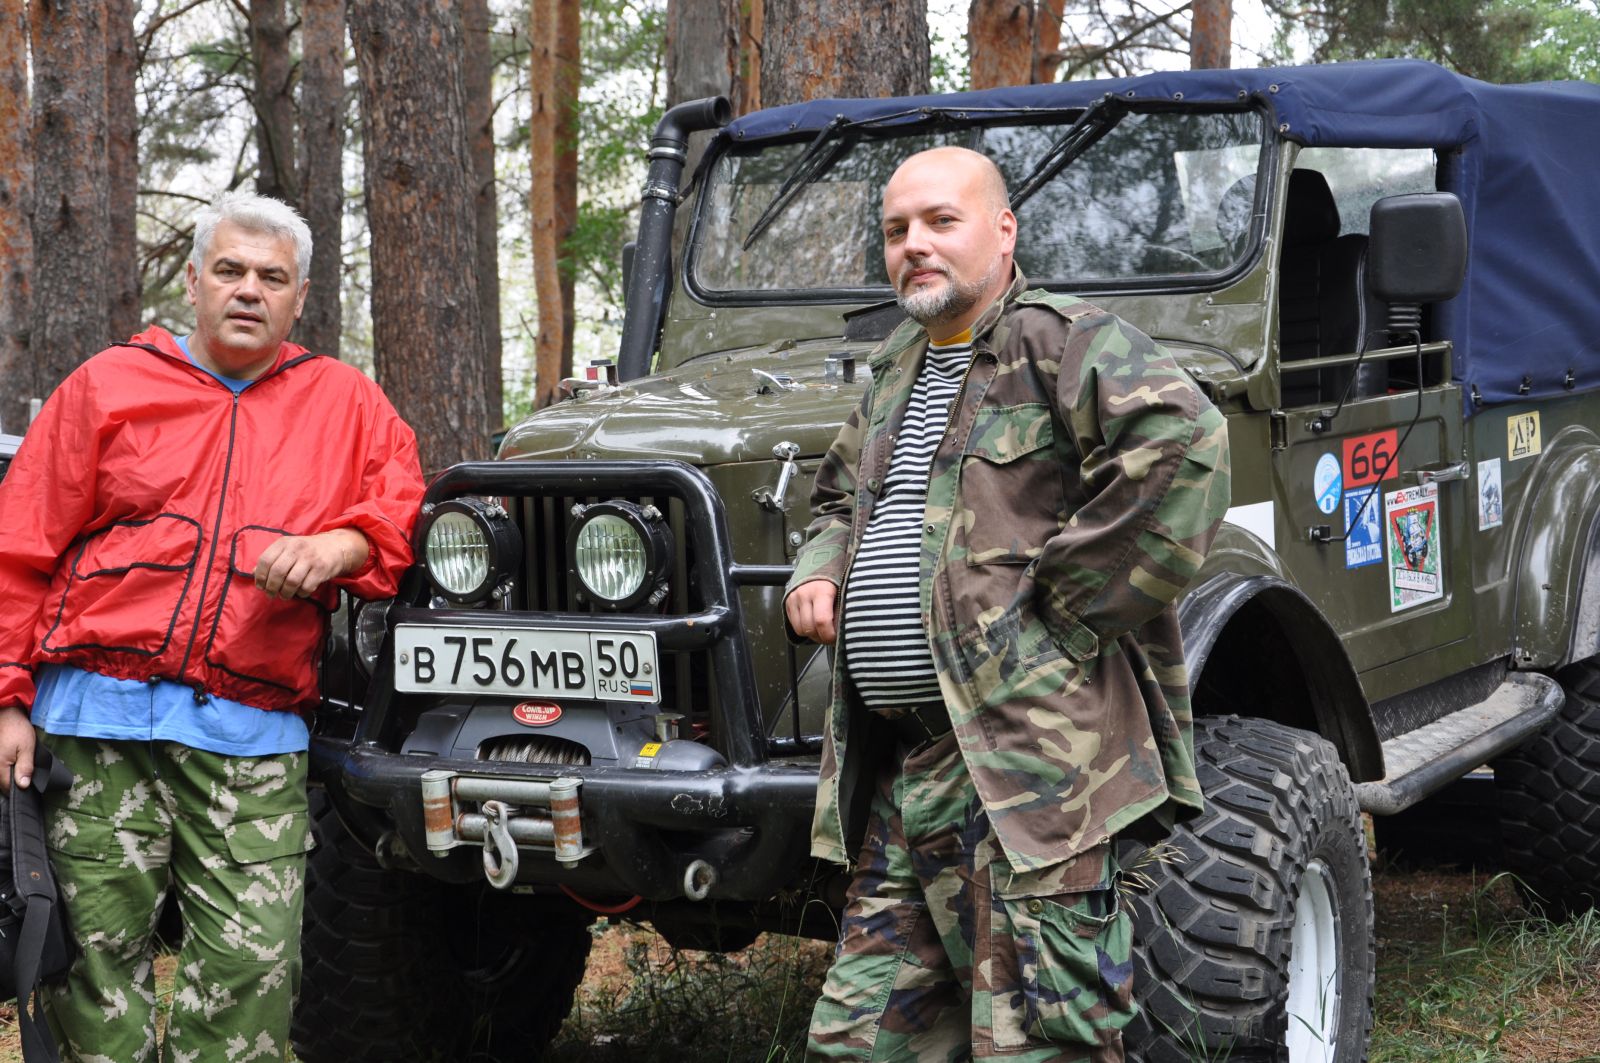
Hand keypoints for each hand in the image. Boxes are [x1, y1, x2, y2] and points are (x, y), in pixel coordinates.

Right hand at [0, 706, 35, 791]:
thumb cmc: (17, 730)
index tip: (30, 784)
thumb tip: (23, 785)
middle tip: (27, 774)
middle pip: (3, 784)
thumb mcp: (26, 748)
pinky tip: (14, 763)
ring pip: (1, 778)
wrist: (6, 715)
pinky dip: (6, 769)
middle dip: (15, 782)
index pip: (9, 788)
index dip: (21, 788)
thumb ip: (25, 767)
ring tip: (20, 767)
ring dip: (10, 776)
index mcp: (0, 767)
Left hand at [254, 528, 369, 599]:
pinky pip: (306, 587)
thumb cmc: (307, 550)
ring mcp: (310, 559)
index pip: (265, 560)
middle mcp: (296, 549)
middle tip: (271, 594)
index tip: (261, 586)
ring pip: (291, 581)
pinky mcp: (321, 569)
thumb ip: (271, 559)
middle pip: (277, 572)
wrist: (336, 546)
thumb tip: (254, 573)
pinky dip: (301, 593)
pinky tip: (300, 592)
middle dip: (272, 587)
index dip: (260, 576)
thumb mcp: (287, 548)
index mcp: (284, 543)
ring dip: (286, 593)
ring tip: (285, 595)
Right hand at [785, 580, 837, 644]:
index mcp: (821, 590)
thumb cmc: (835, 579)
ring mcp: (793, 598)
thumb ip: (842, 610)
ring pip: (800, 630)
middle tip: (831, 637)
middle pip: (809, 628)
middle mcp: (804, 594)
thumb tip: (843, 630)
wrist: (818, 565)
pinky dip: (805, 629)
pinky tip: (814, 625)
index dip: (829, 635)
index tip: (836, 637)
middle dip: (821, 637)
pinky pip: (794, 625)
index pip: (821, 621)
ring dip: (812, 635)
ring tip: (823, 631)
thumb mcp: (843, 591)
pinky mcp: (787, 603)